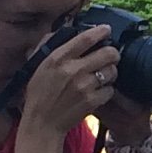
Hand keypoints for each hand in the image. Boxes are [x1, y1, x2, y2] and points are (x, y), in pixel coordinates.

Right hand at [16, 23, 119, 145]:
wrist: (42, 123)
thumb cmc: (39, 93)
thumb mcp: (39, 65)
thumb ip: (51, 45)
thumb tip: (68, 29)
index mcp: (58, 58)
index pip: (85, 38)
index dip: (100, 31)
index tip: (107, 29)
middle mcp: (73, 70)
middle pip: (108, 53)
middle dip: (112, 53)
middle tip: (110, 55)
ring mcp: (84, 86)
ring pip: (112, 71)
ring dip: (110, 71)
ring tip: (103, 74)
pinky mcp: (92, 101)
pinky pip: (110, 90)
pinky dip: (106, 90)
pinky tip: (98, 91)